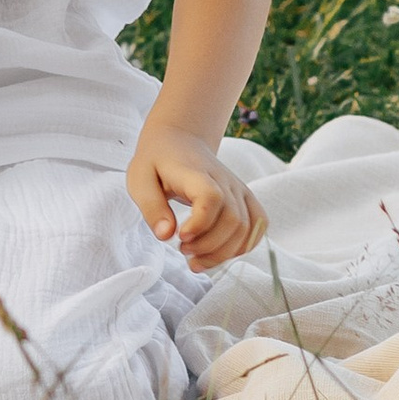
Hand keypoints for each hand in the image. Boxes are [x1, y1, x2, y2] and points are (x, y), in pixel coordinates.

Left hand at [127, 121, 266, 272]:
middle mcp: (224, 180)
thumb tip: (166, 236)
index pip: (211, 197)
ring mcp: (238, 189)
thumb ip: (152, 208)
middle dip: (209, 246)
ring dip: (223, 253)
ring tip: (197, 259)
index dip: (200, 224)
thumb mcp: (140, 181)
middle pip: (232, 219)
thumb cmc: (157, 162)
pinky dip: (243, 246)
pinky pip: (258, 225)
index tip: (180, 237)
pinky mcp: (245, 197)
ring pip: (246, 227)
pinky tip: (220, 252)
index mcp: (195, 173)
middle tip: (184, 250)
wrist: (179, 139)